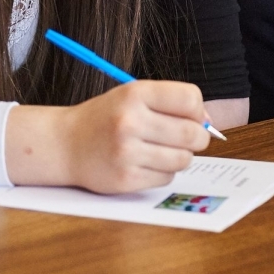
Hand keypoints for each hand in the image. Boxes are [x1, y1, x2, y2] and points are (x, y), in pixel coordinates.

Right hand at [5, 81, 208, 192]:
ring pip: (183, 159)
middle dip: (198, 138)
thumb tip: (209, 122)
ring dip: (181, 156)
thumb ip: (169, 103)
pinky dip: (163, 172)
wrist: (65, 144)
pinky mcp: (125, 179)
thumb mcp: (132, 97)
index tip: (192, 116)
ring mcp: (127, 152)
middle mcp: (130, 121)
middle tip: (190, 138)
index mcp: (134, 94)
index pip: (190, 99)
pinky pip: (167, 177)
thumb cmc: (105, 118)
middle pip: (192, 133)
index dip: (198, 110)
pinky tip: (146, 163)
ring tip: (163, 150)